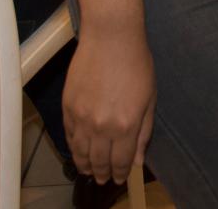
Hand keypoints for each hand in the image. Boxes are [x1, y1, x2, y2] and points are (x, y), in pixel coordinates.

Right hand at [64, 20, 155, 183]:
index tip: (118, 179)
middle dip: (101, 174)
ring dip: (85, 165)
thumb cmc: (136, 63)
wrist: (111, 37)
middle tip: (102, 180)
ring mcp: (82, 117)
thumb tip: (137, 160)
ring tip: (88, 171)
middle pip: (99, 161)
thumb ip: (143, 133)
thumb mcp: (149, 99)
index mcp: (126, 125)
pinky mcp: (68, 107)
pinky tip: (78, 151)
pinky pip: (69, 135)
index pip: (120, 161)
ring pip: (80, 152)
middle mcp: (102, 126)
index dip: (119, 173)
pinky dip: (73, 147)